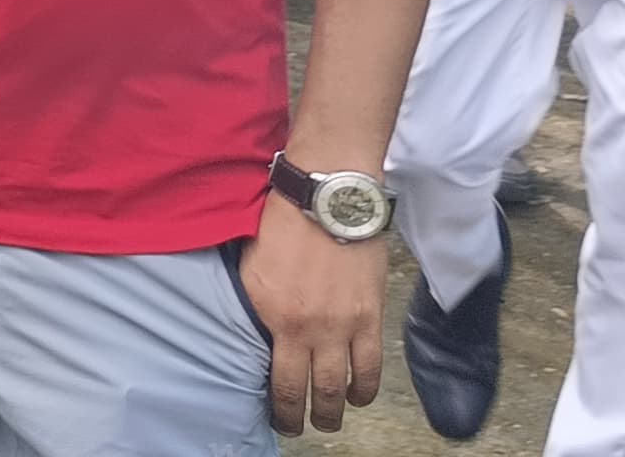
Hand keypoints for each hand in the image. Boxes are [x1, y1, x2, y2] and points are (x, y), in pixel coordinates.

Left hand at [242, 200, 386, 433]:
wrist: (329, 198)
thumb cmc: (284, 224)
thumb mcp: (253, 267)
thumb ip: (260, 307)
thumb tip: (262, 335)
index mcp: (273, 315)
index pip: (277, 379)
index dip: (279, 407)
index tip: (278, 418)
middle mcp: (308, 328)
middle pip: (310, 391)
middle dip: (305, 417)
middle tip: (302, 426)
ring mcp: (343, 325)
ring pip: (342, 386)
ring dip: (336, 409)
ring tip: (330, 418)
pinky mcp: (371, 315)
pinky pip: (371, 365)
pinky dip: (365, 387)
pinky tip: (358, 395)